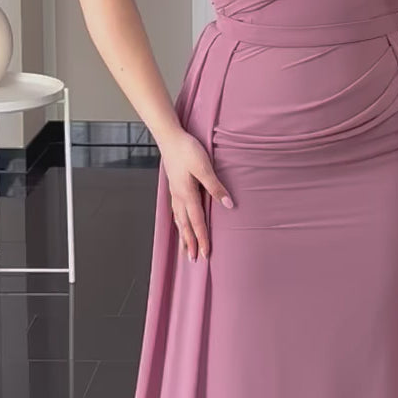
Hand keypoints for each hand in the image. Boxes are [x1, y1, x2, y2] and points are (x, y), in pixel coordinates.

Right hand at [160, 125, 232, 261]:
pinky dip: (178, 222)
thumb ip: (215, 187)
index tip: (205, 254)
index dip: (202, 239)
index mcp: (187, 194)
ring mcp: (174, 192)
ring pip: (178, 220)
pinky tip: (179, 223)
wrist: (169, 137)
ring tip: (184, 249)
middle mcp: (179, 197)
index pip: (197, 222)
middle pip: (185, 226)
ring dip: (182, 235)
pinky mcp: (174, 187)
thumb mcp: (204, 167)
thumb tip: (228, 205)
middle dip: (189, 243)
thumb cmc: (187, 150)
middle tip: (192, 260)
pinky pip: (176, 211)